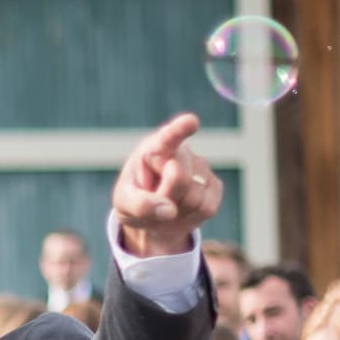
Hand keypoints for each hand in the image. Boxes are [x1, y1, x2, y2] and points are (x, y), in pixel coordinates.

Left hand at [109, 114, 222, 257]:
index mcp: (155, 148)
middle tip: (153, 197)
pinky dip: (191, 217)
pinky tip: (182, 209)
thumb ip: (140, 205)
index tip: (190, 122)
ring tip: (167, 203)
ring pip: (195, 198)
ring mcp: (201, 168)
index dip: (180, 129)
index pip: (168, 137)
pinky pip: (207, 208)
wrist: (152, 213)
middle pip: (180, 179)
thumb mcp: (124, 202)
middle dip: (165, 196)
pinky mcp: (215, 186)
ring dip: (178, 210)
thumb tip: (169, 211)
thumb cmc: (135, 199)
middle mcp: (181, 152)